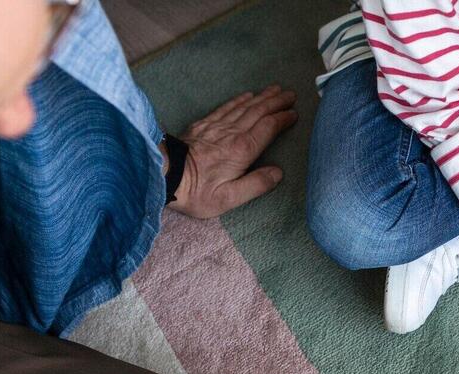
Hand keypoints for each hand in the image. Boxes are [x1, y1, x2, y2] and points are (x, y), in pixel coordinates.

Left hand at [170, 85, 297, 218]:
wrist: (164, 176)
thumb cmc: (197, 192)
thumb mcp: (230, 198)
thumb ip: (257, 184)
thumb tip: (278, 173)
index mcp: (242, 150)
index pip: (268, 127)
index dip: (283, 118)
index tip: (294, 113)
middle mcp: (232, 134)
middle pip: (259, 111)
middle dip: (276, 102)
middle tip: (291, 94)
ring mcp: (217, 126)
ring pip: (244, 106)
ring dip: (262, 97)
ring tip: (275, 90)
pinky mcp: (203, 125)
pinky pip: (226, 107)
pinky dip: (239, 100)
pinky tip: (247, 95)